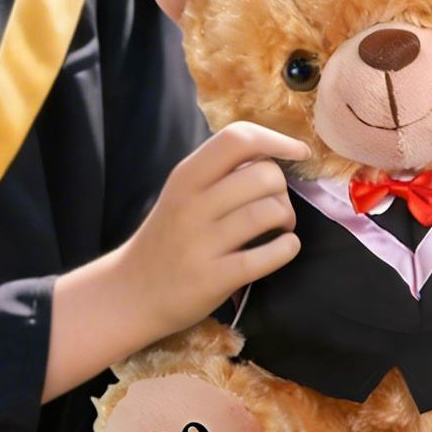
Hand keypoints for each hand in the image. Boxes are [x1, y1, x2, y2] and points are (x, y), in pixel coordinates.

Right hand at [123, 122, 307, 342]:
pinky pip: (267, 256)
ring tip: (281, 228)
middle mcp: (192, 205)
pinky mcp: (212, 278)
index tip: (298, 152)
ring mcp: (200, 243)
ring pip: (268, 212)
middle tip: (276, 207)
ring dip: (287, 218)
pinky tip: (284, 248)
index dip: (277, 140)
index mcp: (186, 177)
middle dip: (283, 190)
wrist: (132, 293)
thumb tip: (274, 154)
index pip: (237, 139)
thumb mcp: (183, 194)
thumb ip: (219, 173)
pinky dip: (287, 248)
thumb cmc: (168, 237)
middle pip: (264, 174)